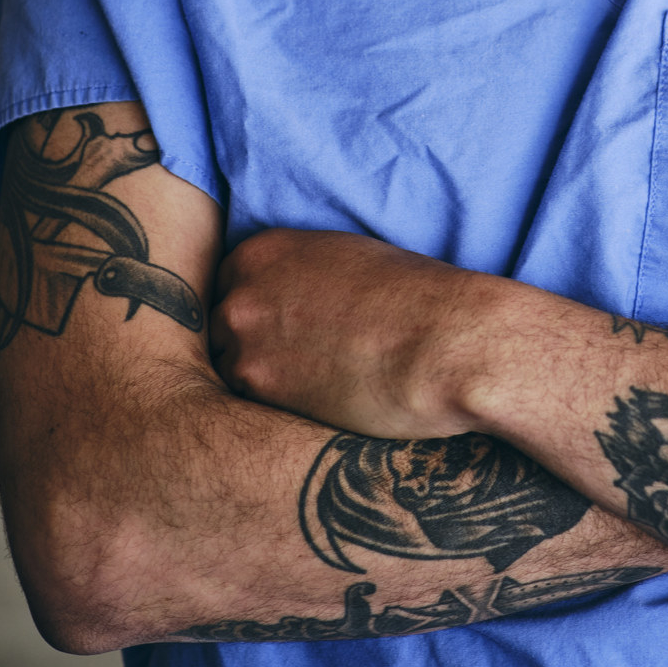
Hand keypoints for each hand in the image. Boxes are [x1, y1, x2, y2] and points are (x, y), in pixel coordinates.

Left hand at [208, 229, 492, 440]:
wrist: (447, 341)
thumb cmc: (418, 300)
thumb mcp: (349, 261)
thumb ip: (303, 278)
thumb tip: (292, 307)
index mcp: (264, 250)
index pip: (228, 288)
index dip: (256, 315)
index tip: (281, 332)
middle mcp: (241, 291)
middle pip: (221, 332)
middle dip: (251, 351)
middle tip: (295, 367)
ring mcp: (243, 342)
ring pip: (229, 374)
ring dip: (262, 387)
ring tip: (311, 392)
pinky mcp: (259, 391)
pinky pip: (246, 410)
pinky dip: (273, 416)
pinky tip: (317, 409)